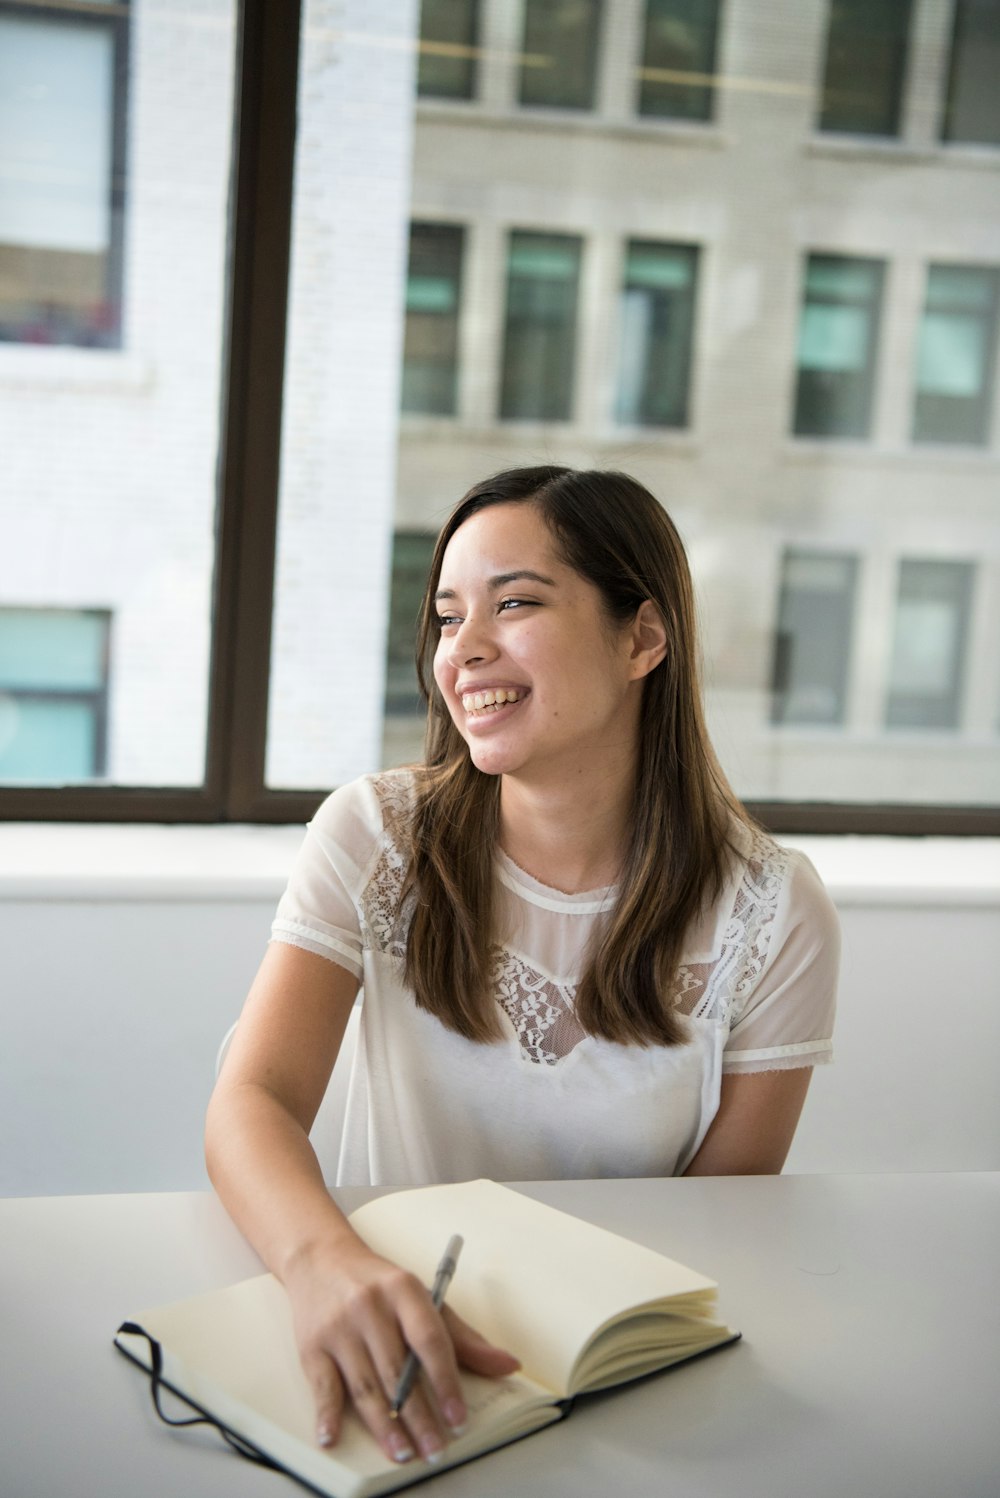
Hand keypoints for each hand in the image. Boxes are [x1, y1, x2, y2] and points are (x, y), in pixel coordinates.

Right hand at [284, 1236, 520, 1465]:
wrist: (321, 1258)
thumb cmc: (378, 1284)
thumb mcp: (421, 1298)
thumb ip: (462, 1337)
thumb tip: (507, 1365)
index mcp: (404, 1290)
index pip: (430, 1340)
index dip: (446, 1383)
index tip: (458, 1417)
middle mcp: (370, 1307)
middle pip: (397, 1372)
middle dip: (419, 1417)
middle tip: (435, 1448)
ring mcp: (339, 1327)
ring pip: (365, 1385)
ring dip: (384, 1425)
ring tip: (403, 1452)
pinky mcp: (313, 1345)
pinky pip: (322, 1385)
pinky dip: (327, 1414)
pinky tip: (333, 1436)